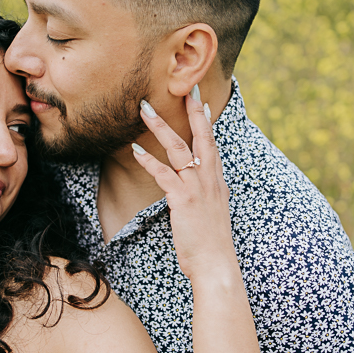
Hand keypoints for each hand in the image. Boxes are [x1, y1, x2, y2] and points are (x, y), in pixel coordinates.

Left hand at [132, 93, 235, 279]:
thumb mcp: (217, 212)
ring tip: (145, 109)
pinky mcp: (183, 199)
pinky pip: (164, 174)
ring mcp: (197, 187)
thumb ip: (215, 194)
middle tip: (185, 87)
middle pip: (201, 136)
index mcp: (217, 181)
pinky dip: (149, 161)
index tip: (200, 100)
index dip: (206, 121)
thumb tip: (218, 185)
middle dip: (192, 110)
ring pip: (179, 149)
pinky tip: (135, 150)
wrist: (216, 265)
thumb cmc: (213, 242)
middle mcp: (210, 179)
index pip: (212, 143)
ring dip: (160, 127)